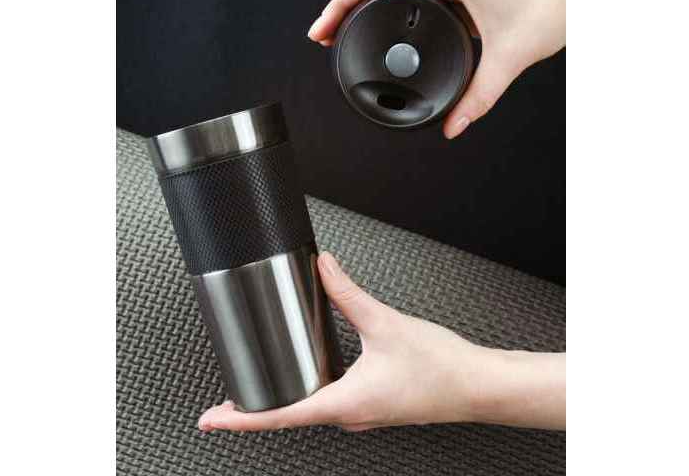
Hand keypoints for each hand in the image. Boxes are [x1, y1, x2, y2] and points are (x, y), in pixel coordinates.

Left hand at [198, 252, 565, 431]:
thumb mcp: (384, 323)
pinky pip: (332, 403)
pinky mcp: (373, 406)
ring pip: (311, 409)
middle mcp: (350, 416)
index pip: (280, 415)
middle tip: (225, 404)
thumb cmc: (440, 366)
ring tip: (259, 390)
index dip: (240, 419)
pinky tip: (311, 376)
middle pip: (290, 415)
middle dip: (256, 410)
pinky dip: (310, 393)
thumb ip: (348, 293)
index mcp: (345, 403)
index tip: (211, 421)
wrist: (477, 384)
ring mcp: (363, 415)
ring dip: (284, 400)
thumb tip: (323, 268)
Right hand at [307, 0, 565, 138]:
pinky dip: (382, 4)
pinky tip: (373, 21)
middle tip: (320, 32)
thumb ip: (479, 98)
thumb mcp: (507, 60)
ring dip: (360, 2)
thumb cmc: (547, 13)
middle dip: (343, 2)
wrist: (574, 0)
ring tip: (335, 28)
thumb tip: (453, 127)